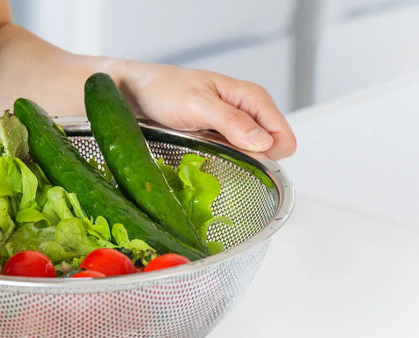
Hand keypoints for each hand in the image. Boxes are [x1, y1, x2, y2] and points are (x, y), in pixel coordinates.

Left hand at [119, 63, 295, 159]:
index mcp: (251, 98)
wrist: (135, 92)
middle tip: (220, 159)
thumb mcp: (198, 104)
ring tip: (208, 159)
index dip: (270, 156)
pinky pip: (232, 159)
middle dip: (254, 162)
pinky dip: (222, 164)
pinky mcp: (216, 140)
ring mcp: (231, 129)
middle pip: (270, 151)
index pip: (283, 137)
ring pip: (251, 157)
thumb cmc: (163, 90)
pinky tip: (204, 162)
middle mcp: (246, 114)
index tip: (244, 163)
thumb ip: (232, 122)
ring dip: (236, 165)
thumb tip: (263, 143)